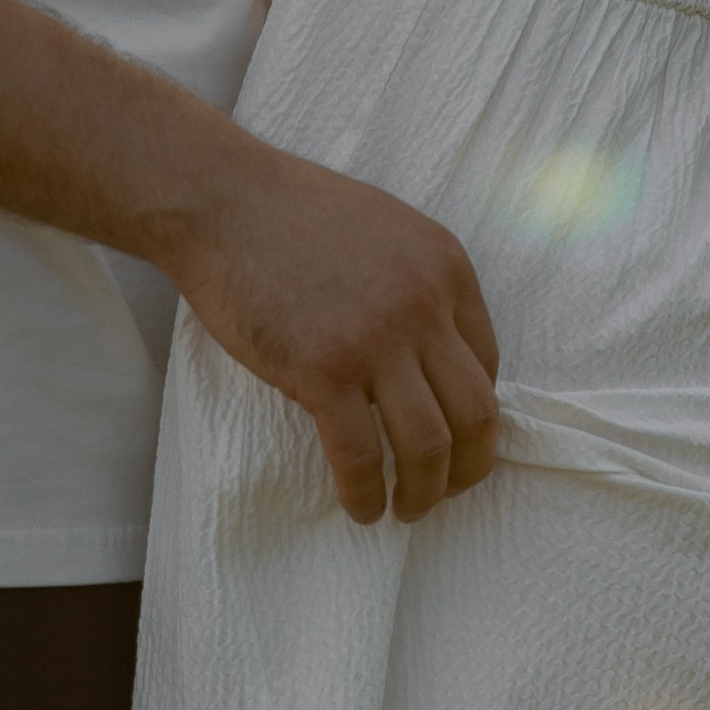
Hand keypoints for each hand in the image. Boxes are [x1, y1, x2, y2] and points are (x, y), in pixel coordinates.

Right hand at [164, 143, 502, 526]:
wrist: (221, 200)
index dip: (473, 411)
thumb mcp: (385, 230)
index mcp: (445, 265)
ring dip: (424, 493)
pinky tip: (359, 507)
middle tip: (447, 490)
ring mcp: (375, 339)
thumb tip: (430, 352)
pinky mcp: (323, 370)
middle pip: (476, 413)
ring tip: (405, 509)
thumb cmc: (292, 212)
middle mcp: (424, 303)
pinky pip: (362, 457)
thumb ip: (417, 283)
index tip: (452, 435)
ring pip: (429, 446)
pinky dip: (365, 494)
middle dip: (470, 466)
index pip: (488, 362)